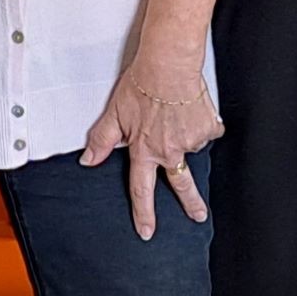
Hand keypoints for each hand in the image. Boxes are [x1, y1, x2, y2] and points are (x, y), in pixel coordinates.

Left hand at [79, 50, 220, 240]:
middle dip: (191, 204)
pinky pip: (207, 131)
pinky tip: (190, 109)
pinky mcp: (208, 127)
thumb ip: (101, 140)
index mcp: (145, 150)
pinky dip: (201, 123)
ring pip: (191, 147)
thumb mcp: (114, 113)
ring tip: (177, 115)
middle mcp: (170, 150)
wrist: (169, 64)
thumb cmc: (141, 84)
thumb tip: (88, 160)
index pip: (142, 190)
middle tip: (198, 215)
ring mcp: (191, 140)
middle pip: (181, 185)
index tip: (147, 231)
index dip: (144, 214)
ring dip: (187, 137)